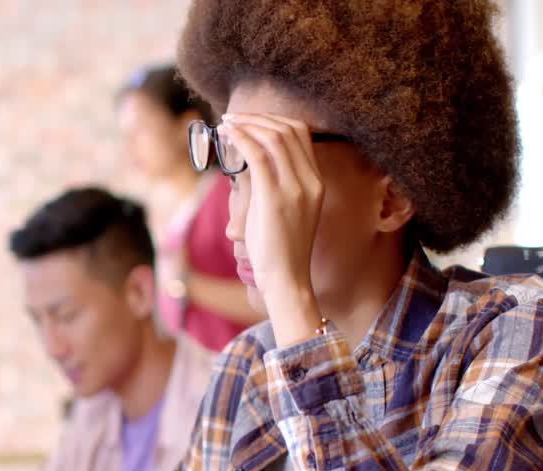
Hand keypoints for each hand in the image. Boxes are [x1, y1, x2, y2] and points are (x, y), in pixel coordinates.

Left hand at [222, 112, 325, 343]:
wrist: (287, 279)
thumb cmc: (278, 250)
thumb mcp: (280, 210)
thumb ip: (270, 184)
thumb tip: (244, 164)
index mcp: (316, 181)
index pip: (300, 134)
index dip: (272, 120)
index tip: (248, 121)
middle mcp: (311, 180)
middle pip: (288, 129)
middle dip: (257, 118)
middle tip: (232, 118)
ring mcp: (296, 188)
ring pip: (273, 138)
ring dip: (246, 125)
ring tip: (225, 124)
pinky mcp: (276, 198)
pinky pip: (258, 156)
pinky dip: (241, 139)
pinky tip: (227, 135)